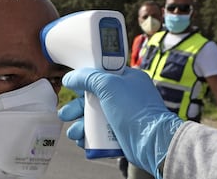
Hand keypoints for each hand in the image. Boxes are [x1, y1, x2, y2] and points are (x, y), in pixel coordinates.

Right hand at [58, 67, 183, 176]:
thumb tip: (70, 77)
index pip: (100, 75)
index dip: (84, 81)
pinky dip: (88, 136)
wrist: (152, 142)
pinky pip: (98, 133)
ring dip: (79, 124)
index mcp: (126, 79)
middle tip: (65, 114)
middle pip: (92, 99)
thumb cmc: (134, 109)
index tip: (72, 86)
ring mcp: (122, 116)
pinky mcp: (119, 134)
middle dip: (76, 108)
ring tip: (73, 132)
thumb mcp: (109, 85)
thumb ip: (88, 78)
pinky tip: (81, 140)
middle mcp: (124, 97)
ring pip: (93, 118)